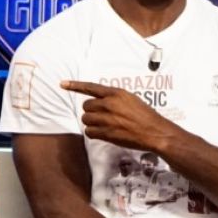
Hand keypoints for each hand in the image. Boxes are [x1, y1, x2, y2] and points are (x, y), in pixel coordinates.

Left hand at [60, 80, 178, 151]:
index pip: (91, 87)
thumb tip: (99, 101)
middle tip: (103, 117)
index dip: (75, 85)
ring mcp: (107, 119)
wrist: (155, 132)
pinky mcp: (106, 132)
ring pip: (86, 119)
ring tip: (106, 125)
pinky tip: (105, 133)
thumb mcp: (131, 99)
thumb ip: (114, 98)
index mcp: (116, 93)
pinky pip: (89, 132)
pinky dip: (94, 133)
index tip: (62, 84)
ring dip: (92, 123)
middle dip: (91, 112)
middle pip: (86, 106)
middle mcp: (109, 104)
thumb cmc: (145, 116)